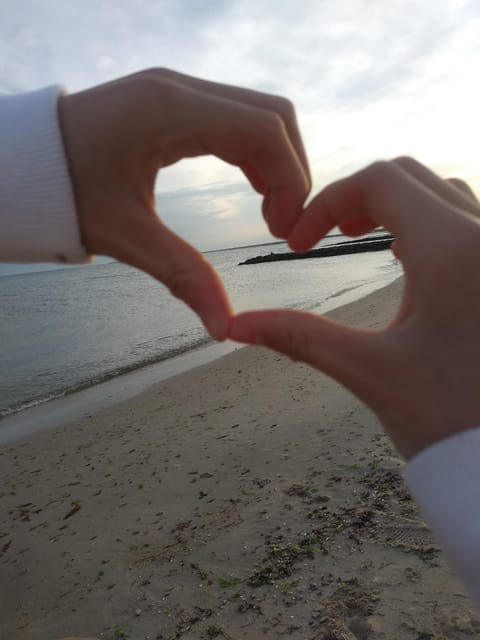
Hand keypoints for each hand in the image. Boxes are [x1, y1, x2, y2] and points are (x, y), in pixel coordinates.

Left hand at [58, 68, 309, 339]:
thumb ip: (182, 276)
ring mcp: (177, 88)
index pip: (265, 130)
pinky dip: (254, 151)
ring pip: (259, 112)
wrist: (22, 162)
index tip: (284, 230)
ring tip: (269, 211)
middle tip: (281, 223)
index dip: (291, 180)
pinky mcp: (172, 99)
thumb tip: (224, 329)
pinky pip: (234, 115)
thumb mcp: (124, 235)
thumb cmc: (62, 191)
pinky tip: (251, 186)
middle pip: (273, 114)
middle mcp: (180, 88)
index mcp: (170, 112)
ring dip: (276, 160)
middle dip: (291, 170)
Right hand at [230, 157, 479, 458]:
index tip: (298, 244)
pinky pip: (467, 221)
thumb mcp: (368, 372)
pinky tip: (408, 259)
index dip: (328, 202)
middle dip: (357, 198)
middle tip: (325, 236)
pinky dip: (428, 221)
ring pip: (443, 193)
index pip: (380, 181)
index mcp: (452, 252)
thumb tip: (233, 327)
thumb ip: (299, 337)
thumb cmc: (450, 422)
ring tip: (361, 240)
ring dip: (395, 205)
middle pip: (410, 176)